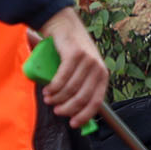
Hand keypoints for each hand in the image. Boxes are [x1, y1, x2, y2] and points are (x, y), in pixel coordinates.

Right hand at [37, 6, 107, 128]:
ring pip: (70, 89)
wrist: (64, 25)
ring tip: (48, 98)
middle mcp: (98, 68)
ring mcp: (88, 60)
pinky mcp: (75, 54)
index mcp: (102, 76)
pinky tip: (47, 90)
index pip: (96, 102)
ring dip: (56, 98)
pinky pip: (62, 77)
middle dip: (67, 108)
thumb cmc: (71, 51)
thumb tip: (74, 111)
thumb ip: (81, 86)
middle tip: (55, 109)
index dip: (85, 116)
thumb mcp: (82, 70)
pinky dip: (53, 87)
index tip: (73, 124)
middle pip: (81, 98)